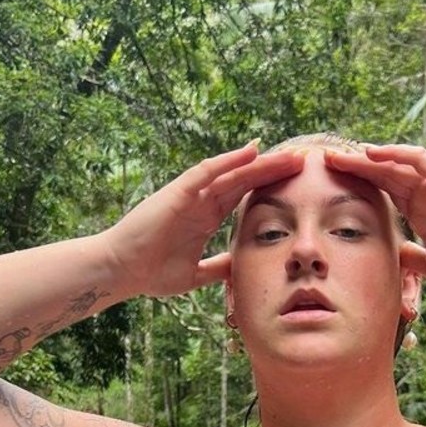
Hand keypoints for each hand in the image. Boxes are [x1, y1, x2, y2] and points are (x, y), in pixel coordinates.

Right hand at [101, 143, 304, 297]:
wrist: (122, 271)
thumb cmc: (151, 273)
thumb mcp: (196, 275)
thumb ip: (218, 268)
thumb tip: (239, 268)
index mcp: (206, 218)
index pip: (244, 197)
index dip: (270, 189)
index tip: (298, 187)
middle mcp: (201, 201)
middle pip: (244, 180)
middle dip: (273, 170)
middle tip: (303, 161)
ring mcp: (190, 195)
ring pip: (231, 172)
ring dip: (260, 162)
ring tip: (288, 154)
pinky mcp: (177, 193)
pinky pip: (206, 172)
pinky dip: (228, 161)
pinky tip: (250, 151)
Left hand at [323, 145, 425, 294]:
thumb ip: (412, 259)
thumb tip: (393, 258)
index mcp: (420, 212)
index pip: (382, 192)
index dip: (357, 186)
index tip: (328, 187)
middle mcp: (425, 195)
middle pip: (383, 173)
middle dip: (354, 167)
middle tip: (323, 161)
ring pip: (396, 162)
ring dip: (368, 157)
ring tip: (340, 154)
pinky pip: (420, 159)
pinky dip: (397, 153)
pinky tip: (373, 152)